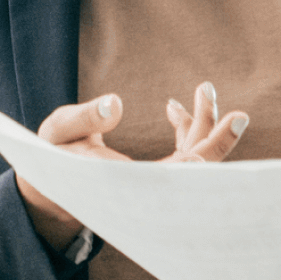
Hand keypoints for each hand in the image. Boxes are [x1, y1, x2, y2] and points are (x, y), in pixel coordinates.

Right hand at [16, 83, 249, 250]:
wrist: (51, 186)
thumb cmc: (53, 158)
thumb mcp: (57, 134)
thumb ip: (83, 118)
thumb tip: (115, 103)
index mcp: (131, 186)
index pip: (181, 175)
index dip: (206, 155)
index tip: (229, 129)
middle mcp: (153, 190)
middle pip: (199, 166)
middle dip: (214, 131)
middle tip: (210, 92)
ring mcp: (161, 184)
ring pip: (196, 157)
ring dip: (203, 123)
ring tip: (203, 89)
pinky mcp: (160, 175)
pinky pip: (185, 153)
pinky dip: (187, 129)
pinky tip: (173, 107)